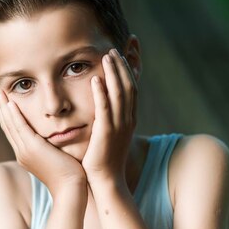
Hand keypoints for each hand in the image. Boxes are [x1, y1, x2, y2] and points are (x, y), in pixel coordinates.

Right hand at [0, 88, 85, 194]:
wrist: (70, 188)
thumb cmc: (68, 175)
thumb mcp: (56, 158)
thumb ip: (50, 147)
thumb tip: (53, 139)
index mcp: (25, 154)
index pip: (12, 130)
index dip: (7, 114)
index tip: (4, 100)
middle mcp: (21, 152)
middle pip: (6, 125)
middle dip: (0, 107)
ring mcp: (25, 151)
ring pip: (10, 124)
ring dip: (3, 106)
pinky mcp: (33, 148)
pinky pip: (20, 127)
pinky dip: (14, 114)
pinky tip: (10, 102)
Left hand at [82, 49, 137, 184]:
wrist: (106, 181)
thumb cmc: (103, 159)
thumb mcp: (108, 134)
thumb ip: (107, 117)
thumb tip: (101, 104)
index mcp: (129, 119)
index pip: (132, 87)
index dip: (129, 68)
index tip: (124, 52)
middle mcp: (127, 120)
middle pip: (129, 85)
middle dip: (123, 65)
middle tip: (115, 47)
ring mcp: (118, 126)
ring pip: (119, 93)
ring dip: (113, 73)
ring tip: (107, 55)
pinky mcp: (106, 133)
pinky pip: (104, 109)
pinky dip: (101, 93)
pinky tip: (95, 79)